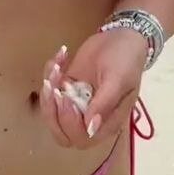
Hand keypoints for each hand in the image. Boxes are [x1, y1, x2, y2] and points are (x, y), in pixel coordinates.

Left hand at [40, 29, 146, 149]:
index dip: (69, 122)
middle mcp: (89, 118)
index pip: (81, 138)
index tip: (66, 96)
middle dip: (52, 111)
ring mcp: (76, 103)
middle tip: (54, 84)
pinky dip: (49, 74)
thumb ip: (105, 104)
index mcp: (106, 123)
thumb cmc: (125, 60)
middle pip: (62, 132)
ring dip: (48, 92)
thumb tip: (91, 128)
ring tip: (57, 65)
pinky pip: (50, 90)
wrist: (122, 36)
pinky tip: (61, 56)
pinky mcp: (68, 87)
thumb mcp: (118, 79)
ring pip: (52, 113)